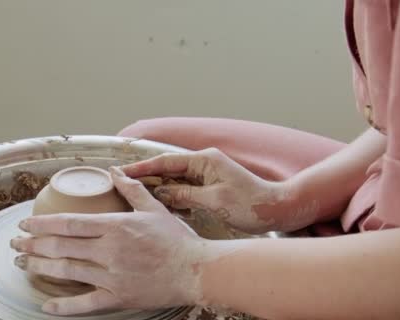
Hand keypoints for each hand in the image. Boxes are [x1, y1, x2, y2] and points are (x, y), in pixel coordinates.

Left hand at [10, 167, 207, 314]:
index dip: (43, 225)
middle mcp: (109, 250)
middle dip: (33, 245)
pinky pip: (85, 303)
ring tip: (22, 264)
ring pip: (67, 271)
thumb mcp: (154, 208)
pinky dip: (64, 306)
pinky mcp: (118, 297)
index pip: (69, 224)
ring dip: (40, 267)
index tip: (25, 225)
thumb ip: (131, 189)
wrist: (197, 271)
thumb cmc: (176, 239)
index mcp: (115, 226)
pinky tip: (46, 305)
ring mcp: (112, 276)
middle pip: (61, 247)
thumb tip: (115, 170)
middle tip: (15, 244)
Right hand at [122, 148, 292, 232]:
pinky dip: (172, 197)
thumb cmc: (251, 204)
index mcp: (204, 160)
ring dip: (157, 188)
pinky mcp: (211, 186)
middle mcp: (204, 163)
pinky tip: (160, 206)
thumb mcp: (213, 201)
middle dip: (145, 177)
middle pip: (167, 169)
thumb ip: (184, 196)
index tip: (121, 172)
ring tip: (134, 196)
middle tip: (121, 185)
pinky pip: (184, 189)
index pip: (165, 162)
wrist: (278, 209)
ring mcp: (207, 175)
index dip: (141, 168)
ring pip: (174, 180)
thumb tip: (158, 193)